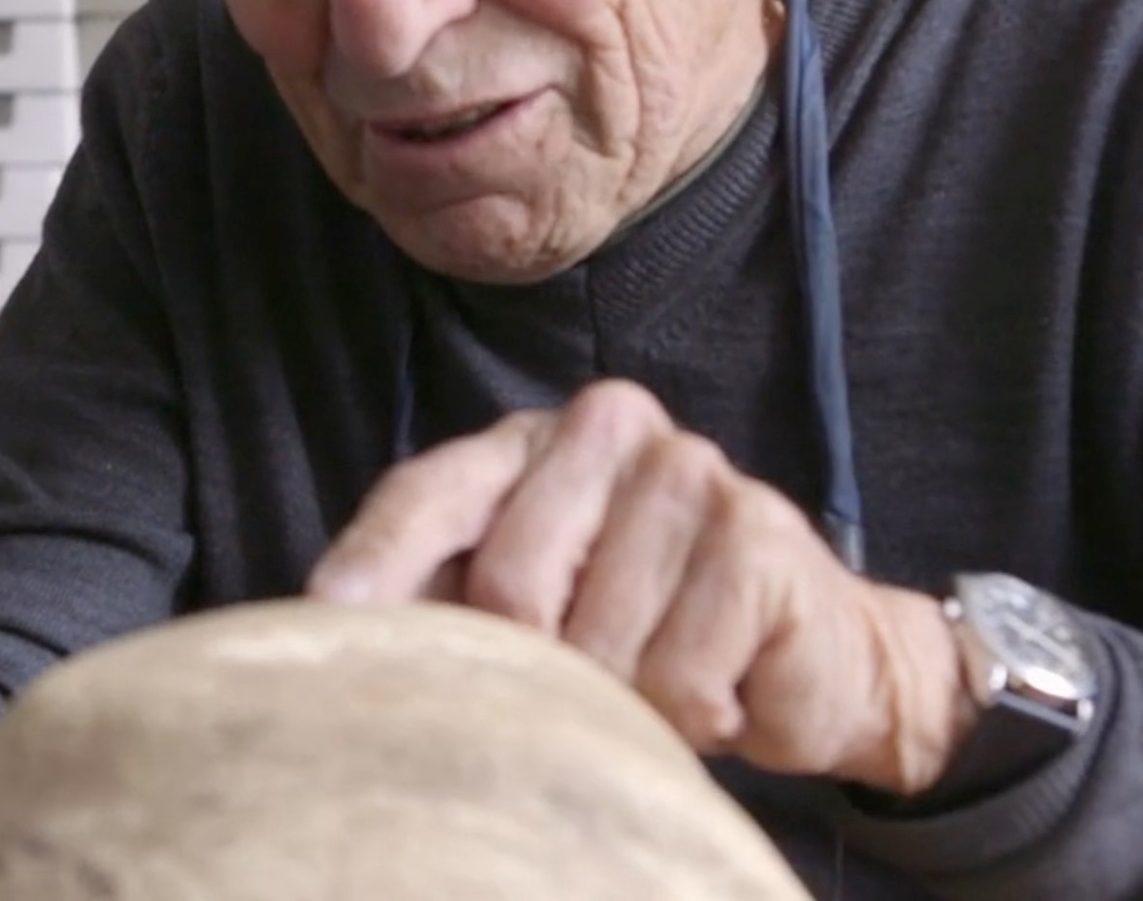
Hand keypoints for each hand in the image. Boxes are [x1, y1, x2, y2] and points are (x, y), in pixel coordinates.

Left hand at [306, 380, 977, 794]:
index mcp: (533, 440)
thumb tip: (335, 636)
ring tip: (659, 682)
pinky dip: (693, 714)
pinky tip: (720, 686)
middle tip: (588, 684)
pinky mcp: (759, 537)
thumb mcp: (542, 608)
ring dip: (625, 704)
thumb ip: (452, 601)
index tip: (325, 615)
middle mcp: (608, 429)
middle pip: (506, 588)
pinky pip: (678, 679)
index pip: (429, 492)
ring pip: (596, 648)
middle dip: (537, 670)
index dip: (373, 561)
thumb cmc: (652, 629)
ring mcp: (690, 472)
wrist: (817, 653)